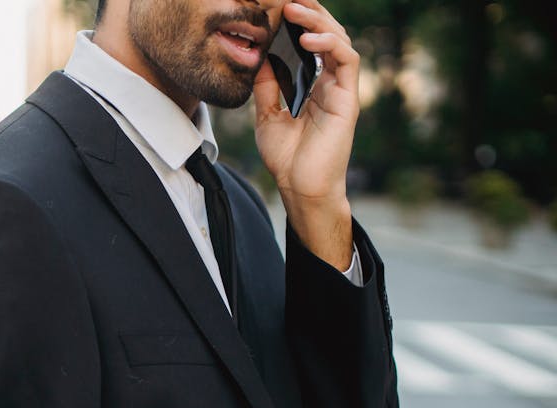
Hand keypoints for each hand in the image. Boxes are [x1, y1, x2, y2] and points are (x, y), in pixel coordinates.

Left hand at [253, 0, 359, 268]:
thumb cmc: (287, 158)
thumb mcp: (267, 115)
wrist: (300, 188)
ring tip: (294, 8)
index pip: (310, 41)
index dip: (298, 21)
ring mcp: (341, 88)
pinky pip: (346, 61)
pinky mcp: (349, 98)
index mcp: (314, 83)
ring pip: (339, 40)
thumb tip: (260, 57)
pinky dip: (329, 44)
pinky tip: (309, 38)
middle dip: (309, 11)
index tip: (278, 4)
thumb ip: (267, 86)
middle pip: (326, 34)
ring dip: (318, 21)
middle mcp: (330, 81)